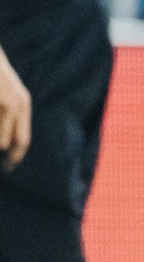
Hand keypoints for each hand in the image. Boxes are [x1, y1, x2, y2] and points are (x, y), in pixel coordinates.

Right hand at [0, 46, 27, 171]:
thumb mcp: (11, 93)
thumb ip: (14, 114)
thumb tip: (10, 142)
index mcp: (23, 104)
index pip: (23, 140)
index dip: (16, 157)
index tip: (10, 168)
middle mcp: (13, 105)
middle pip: (6, 142)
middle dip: (1, 150)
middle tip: (3, 161)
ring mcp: (0, 103)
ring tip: (0, 110)